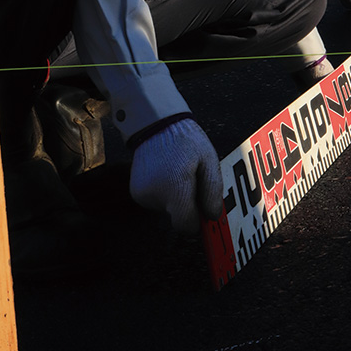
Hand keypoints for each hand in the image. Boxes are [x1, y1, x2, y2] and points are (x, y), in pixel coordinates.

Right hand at [130, 118, 222, 233]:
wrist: (157, 124)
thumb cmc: (186, 140)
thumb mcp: (209, 161)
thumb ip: (213, 191)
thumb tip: (213, 216)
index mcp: (174, 188)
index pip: (186, 226)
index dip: (199, 221)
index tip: (205, 211)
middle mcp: (155, 195)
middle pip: (178, 217)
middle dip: (189, 205)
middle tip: (193, 181)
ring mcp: (143, 195)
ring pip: (167, 210)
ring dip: (176, 198)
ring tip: (179, 173)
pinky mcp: (136, 193)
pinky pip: (157, 202)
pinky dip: (164, 194)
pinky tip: (167, 174)